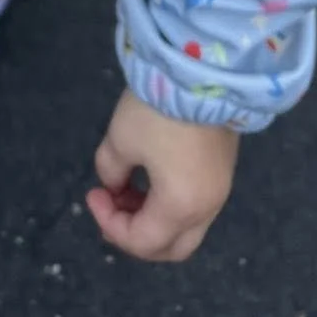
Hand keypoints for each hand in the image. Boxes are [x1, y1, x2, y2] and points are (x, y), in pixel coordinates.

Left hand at [87, 90, 238, 262]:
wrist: (202, 69)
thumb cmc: (158, 110)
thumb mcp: (121, 139)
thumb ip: (111, 171)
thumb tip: (115, 184)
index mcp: (181, 208)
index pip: (142, 241)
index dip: (110, 224)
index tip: (92, 193)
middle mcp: (207, 207)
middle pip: (171, 247)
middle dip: (136, 235)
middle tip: (111, 209)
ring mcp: (220, 188)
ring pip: (186, 227)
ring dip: (152, 218)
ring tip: (125, 188)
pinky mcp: (223, 168)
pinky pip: (196, 204)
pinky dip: (170, 203)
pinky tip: (150, 176)